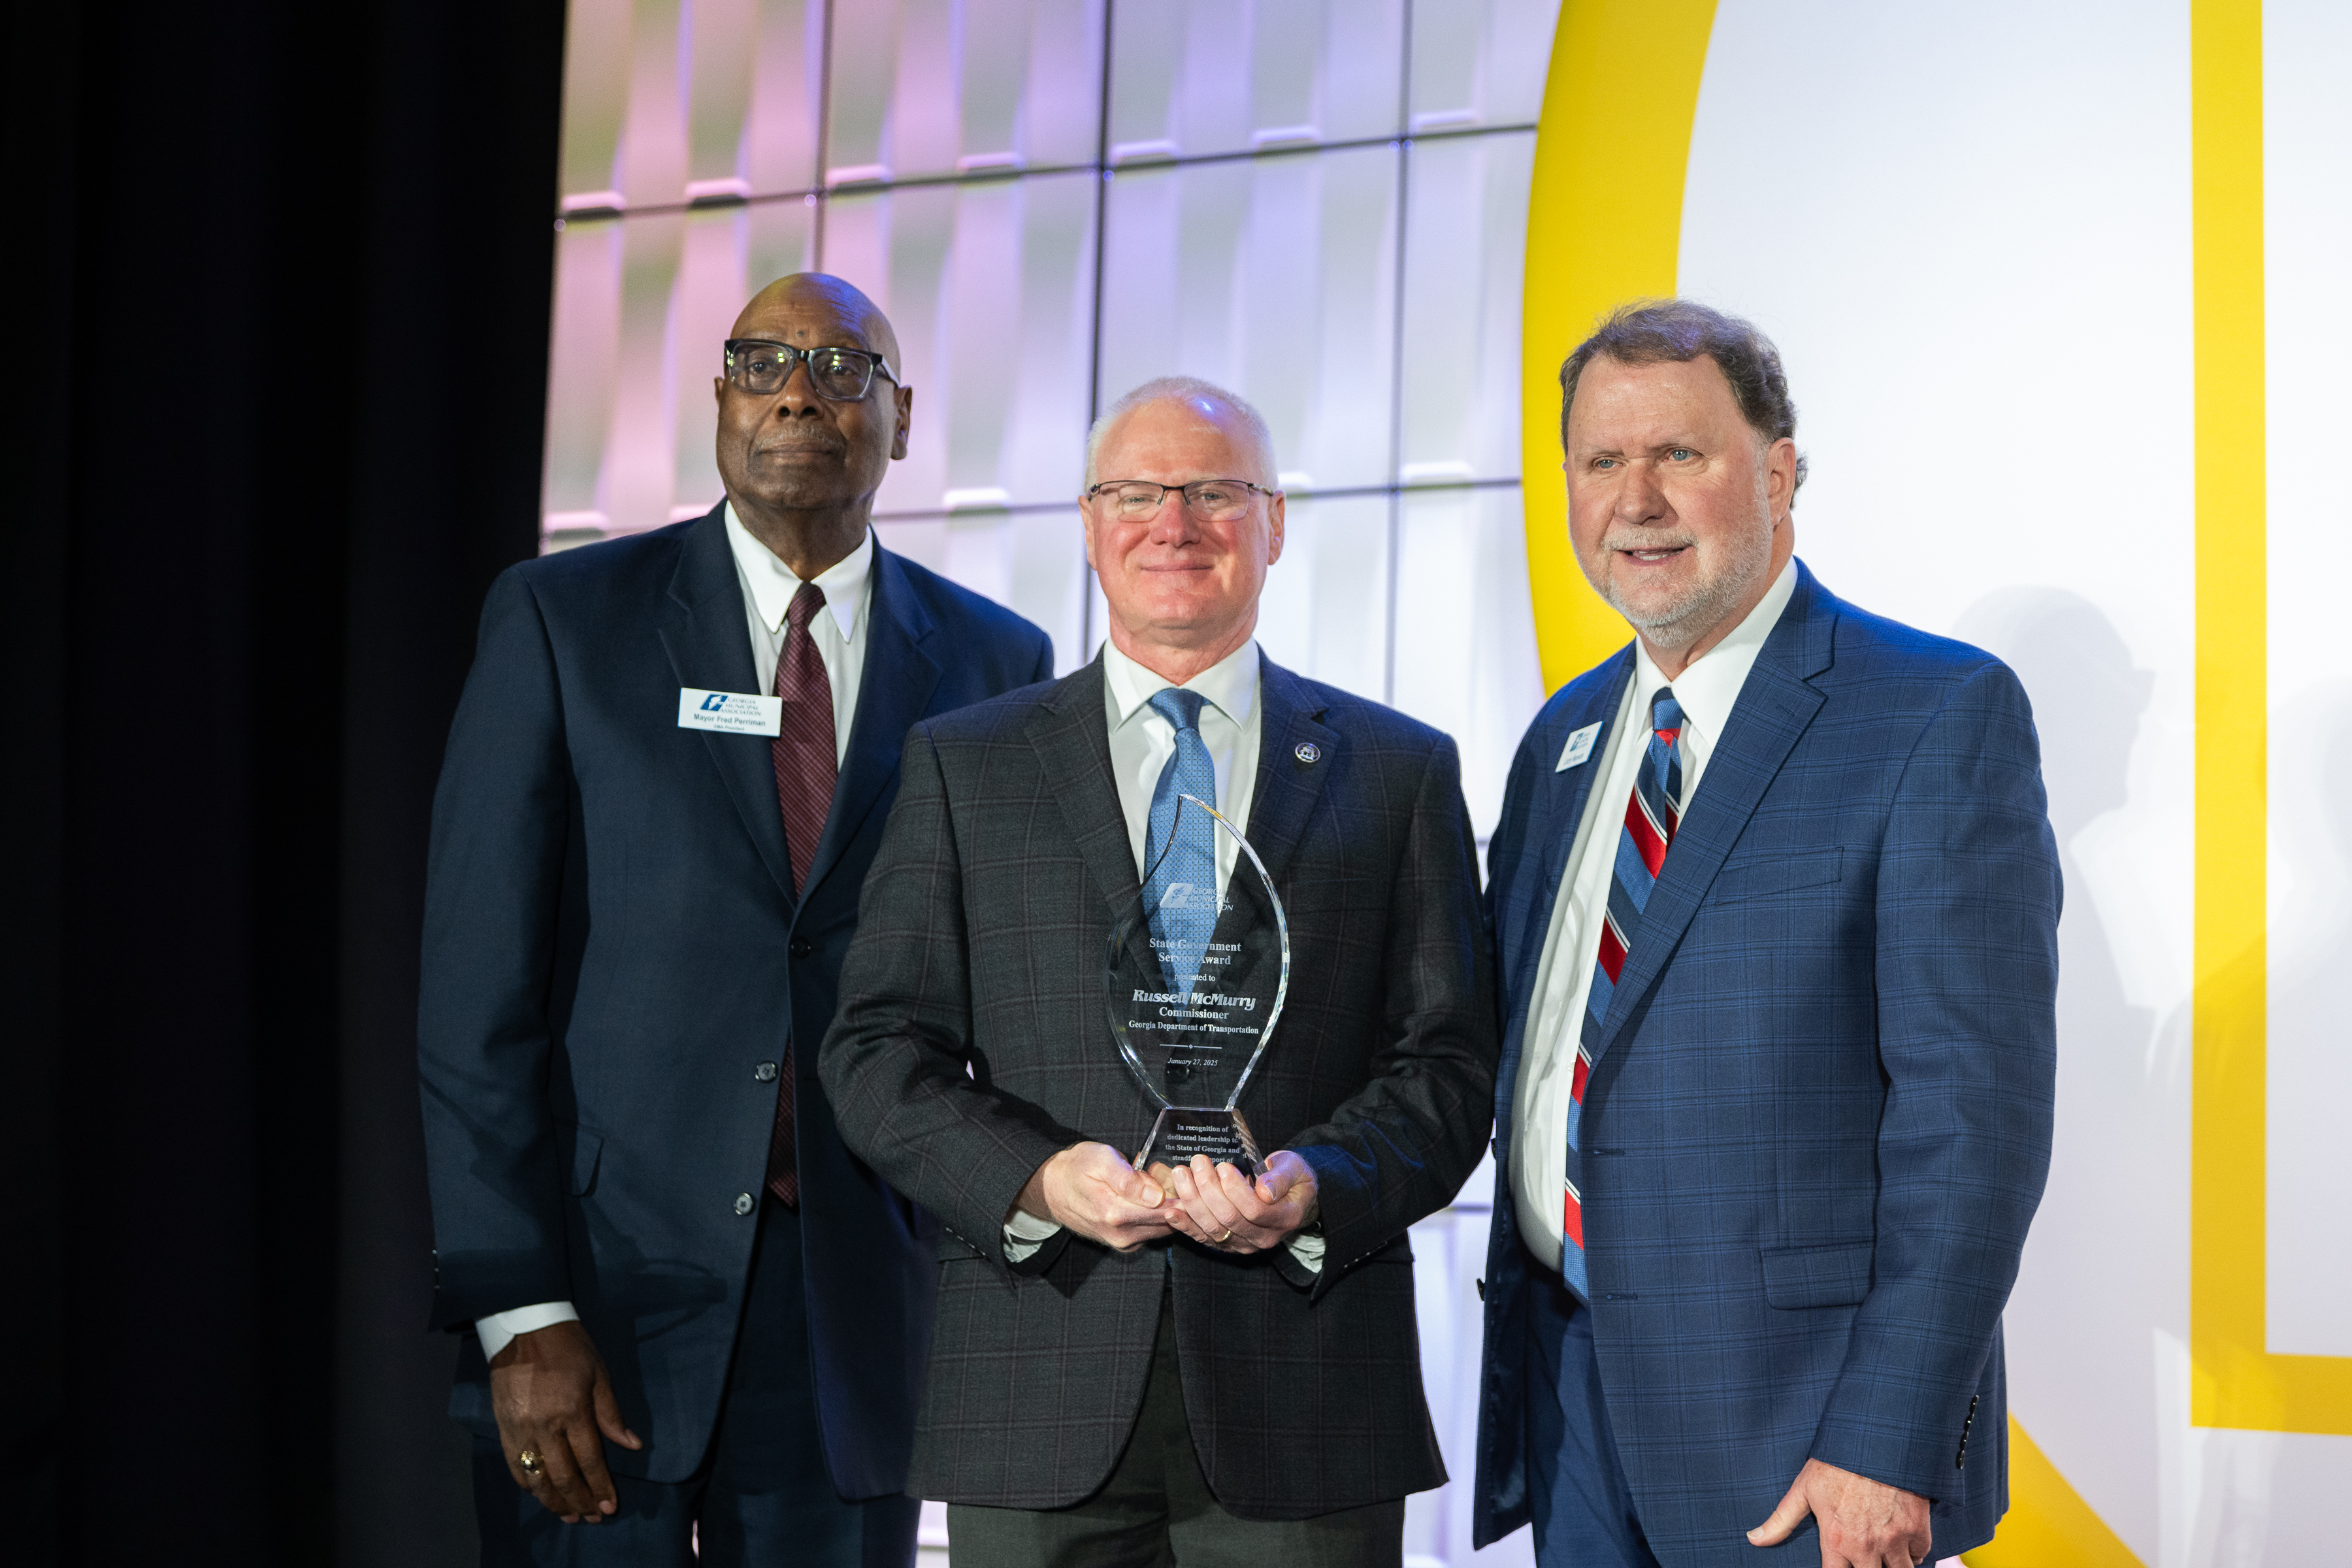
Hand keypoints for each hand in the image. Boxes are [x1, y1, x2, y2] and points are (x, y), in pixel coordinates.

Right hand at [488, 1320, 642, 1522]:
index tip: (610, 1506)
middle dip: (580, 1502)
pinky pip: (514, 1467)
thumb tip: (632, 1445)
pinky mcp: (502, 1428)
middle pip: (562, 1476)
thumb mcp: (599, 1374)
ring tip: (570, 1516)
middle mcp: (544, 1426)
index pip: (590, 1460)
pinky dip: (528, 1485)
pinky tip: (541, 1494)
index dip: (601, 1486)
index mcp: (572, 1411)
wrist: (524, 1327)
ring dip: (554, 1502)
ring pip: (536, 1479)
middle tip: (593, 1517)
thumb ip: (612, 1414)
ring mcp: (519, 1429)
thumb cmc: (569, 1347)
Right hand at [1014, 1142, 1174, 1252]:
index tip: (1181, 1175)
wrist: (1053, 1188)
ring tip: (1152, 1182)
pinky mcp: (1124, 1245)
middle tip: (1165, 1173)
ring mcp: (1122, 1242)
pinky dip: (1156, 1215)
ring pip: (1163, 1227)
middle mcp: (1121, 1235)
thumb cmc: (1078, 1168)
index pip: (1168, 1211)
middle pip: (1169, 1221)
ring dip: (1166, 1207)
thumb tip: (1156, 1196)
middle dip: (1175, 1198)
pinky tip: (1146, 1198)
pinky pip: (1152, 1231)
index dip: (1181, 1192)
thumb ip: (1129, 1179)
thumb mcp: (1102, 1159)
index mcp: (1116, 1213)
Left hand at [1147, 1150, 1317, 1253]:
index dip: (1236, 1190)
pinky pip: (1203, 1237)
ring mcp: (1243, 1244)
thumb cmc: (1291, 1178)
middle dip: (1209, 1189)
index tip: (1224, 1166)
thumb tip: (1265, 1190)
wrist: (1289, 1197)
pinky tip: (1171, 1211)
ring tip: (1181, 1175)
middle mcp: (1263, 1238)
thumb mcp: (1294, 1169)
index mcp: (1284, 1219)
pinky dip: (1185, 1225)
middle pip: (1229, 1219)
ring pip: (1213, 1229)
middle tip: (1197, 1162)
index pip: (1255, 1210)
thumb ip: (1281, 1177)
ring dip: (1193, 1201)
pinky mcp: (1227, 1244)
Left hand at [1748, 1457, 1931, 1567]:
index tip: (1839, 1564)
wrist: (1875, 1437)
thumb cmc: (1836, 1462)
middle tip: (1862, 1556)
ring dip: (1891, 1565)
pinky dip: (1912, 1552)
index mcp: (1836, 1540)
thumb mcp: (1803, 1488)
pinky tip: (1901, 1541)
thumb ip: (1781, 1520)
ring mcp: (1895, 1539)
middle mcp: (1867, 1546)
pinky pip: (1920, 1554)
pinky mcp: (1918, 1528)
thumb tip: (1754, 1539)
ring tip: (1882, 1554)